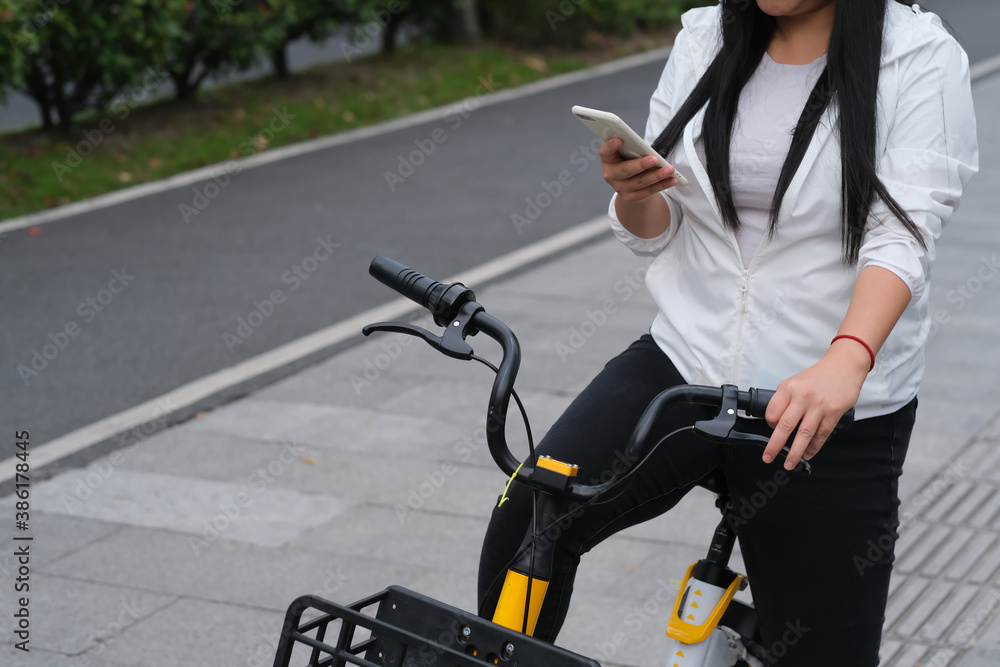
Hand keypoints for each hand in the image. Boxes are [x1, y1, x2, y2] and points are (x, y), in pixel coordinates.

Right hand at [599, 138, 678, 203]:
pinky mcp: (632, 197)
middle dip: (641, 165)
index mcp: (608, 159)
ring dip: (657, 175)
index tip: (620, 140)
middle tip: (655, 159)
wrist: (629, 184)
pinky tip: (672, 180)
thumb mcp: (626, 151)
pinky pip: (649, 191)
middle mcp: (611, 175)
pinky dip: (662, 185)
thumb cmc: (629, 160)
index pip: (605, 151)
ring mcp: (621, 188)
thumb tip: (644, 146)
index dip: (610, 146)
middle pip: (625, 170)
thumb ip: (630, 146)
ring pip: (640, 181)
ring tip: (670, 169)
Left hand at [762, 340, 869, 468]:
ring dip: (795, 452)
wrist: (843, 366)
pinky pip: (821, 434)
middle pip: (785, 426)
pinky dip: (814, 447)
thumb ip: (784, 398)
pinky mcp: (834, 412)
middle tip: (768, 457)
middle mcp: (802, 397)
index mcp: (789, 388)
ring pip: (804, 434)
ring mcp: (819, 406)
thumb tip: (775, 421)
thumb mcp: (794, 381)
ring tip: (789, 463)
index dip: (769, 425)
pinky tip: (808, 453)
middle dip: (774, 445)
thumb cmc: (818, 376)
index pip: (772, 412)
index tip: (771, 430)